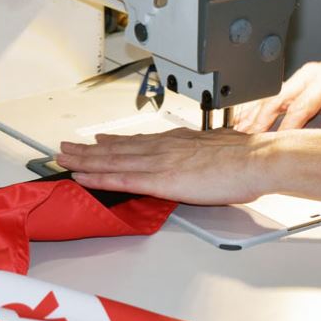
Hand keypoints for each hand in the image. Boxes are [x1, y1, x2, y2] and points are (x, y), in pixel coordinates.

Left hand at [56, 128, 275, 204]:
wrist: (257, 159)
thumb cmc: (247, 157)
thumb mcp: (221, 148)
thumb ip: (205, 154)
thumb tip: (205, 158)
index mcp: (178, 141)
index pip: (138, 141)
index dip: (114, 141)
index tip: (98, 140)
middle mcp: (163, 147)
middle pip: (117, 148)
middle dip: (89, 149)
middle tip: (67, 147)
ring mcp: (159, 162)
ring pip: (112, 160)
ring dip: (84, 160)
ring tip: (63, 159)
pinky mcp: (160, 180)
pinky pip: (121, 179)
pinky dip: (98, 177)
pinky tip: (82, 177)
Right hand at [234, 58, 320, 132]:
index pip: (301, 105)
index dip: (287, 126)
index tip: (278, 143)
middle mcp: (310, 75)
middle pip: (278, 98)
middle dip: (261, 119)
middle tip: (248, 138)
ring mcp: (301, 77)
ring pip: (272, 96)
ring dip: (255, 114)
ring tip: (240, 131)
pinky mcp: (297, 83)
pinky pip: (275, 96)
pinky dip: (260, 109)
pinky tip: (247, 121)